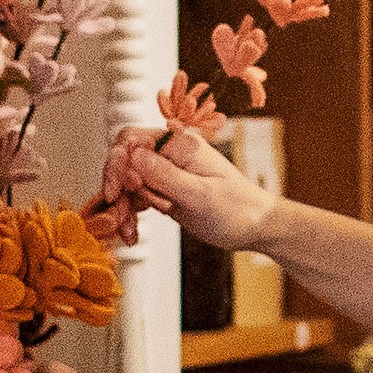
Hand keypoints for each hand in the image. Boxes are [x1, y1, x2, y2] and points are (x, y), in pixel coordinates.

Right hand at [115, 119, 282, 252]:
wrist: (255, 226)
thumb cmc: (238, 209)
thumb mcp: (201, 194)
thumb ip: (165, 174)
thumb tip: (134, 154)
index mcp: (180, 145)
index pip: (132, 140)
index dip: (118, 164)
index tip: (117, 191)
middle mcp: (170, 154)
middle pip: (124, 160)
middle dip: (117, 188)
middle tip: (121, 215)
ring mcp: (165, 172)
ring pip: (126, 181)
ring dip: (121, 205)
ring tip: (126, 229)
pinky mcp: (163, 190)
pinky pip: (135, 197)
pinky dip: (129, 213)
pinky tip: (131, 231)